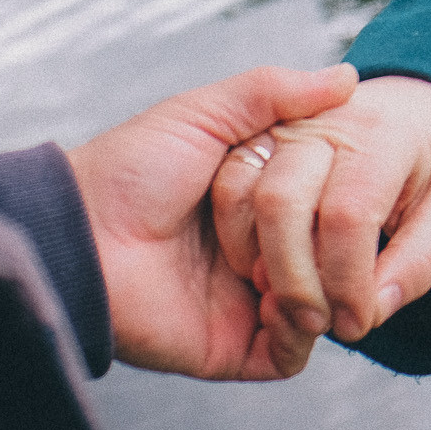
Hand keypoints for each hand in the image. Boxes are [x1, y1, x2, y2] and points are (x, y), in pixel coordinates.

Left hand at [68, 62, 357, 379]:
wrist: (82, 238)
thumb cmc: (132, 170)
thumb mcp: (204, 112)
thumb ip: (273, 91)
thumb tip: (349, 76)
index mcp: (259, 195)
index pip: (330, 198)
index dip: (332, 190)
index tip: (323, 175)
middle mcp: (261, 247)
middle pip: (330, 253)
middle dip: (323, 242)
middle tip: (288, 229)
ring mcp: (250, 299)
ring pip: (321, 303)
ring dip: (313, 284)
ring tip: (273, 267)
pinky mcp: (236, 346)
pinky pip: (293, 353)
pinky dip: (298, 330)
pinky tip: (275, 302)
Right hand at [211, 73, 430, 346]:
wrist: (410, 116)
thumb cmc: (428, 172)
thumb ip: (416, 266)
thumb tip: (371, 310)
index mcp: (383, 134)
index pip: (348, 214)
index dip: (347, 282)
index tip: (356, 323)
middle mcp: (327, 119)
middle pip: (283, 202)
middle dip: (294, 280)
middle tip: (317, 323)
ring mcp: (282, 124)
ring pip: (244, 194)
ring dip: (259, 262)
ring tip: (291, 300)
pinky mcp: (254, 136)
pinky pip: (228, 189)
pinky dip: (237, 238)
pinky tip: (268, 267)